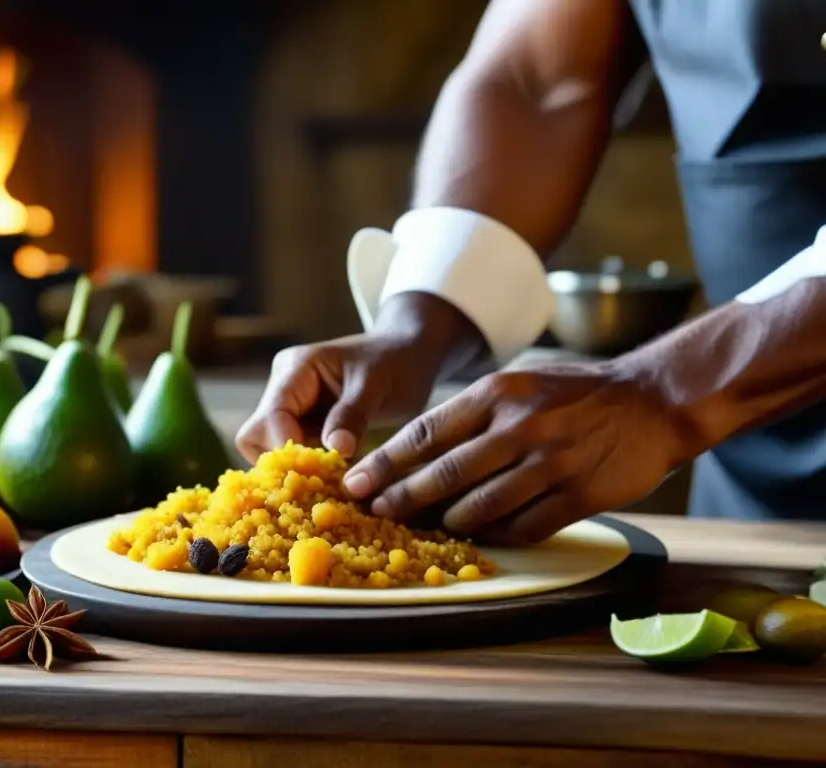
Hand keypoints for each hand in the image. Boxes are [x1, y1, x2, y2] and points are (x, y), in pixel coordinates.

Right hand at [235, 293, 483, 462]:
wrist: (408, 354)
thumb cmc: (396, 361)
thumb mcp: (377, 385)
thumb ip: (353, 415)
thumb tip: (336, 449)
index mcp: (296, 369)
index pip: (271, 417)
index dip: (287, 449)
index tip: (317, 473)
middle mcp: (284, 388)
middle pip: (256, 437)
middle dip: (285, 464)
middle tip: (322, 482)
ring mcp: (292, 408)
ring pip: (271, 452)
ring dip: (297, 471)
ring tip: (333, 481)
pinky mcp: (304, 427)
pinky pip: (294, 457)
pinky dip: (310, 472)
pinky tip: (336, 479)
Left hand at [342, 361, 689, 544]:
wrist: (655, 400)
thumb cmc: (578, 390)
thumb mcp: (520, 381)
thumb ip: (474, 412)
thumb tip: (421, 448)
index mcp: (497, 394)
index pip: (426, 432)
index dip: (387, 462)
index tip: (357, 481)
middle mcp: (519, 427)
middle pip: (444, 473)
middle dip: (402, 497)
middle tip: (375, 512)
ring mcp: (550, 464)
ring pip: (480, 506)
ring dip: (446, 522)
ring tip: (425, 527)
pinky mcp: (578, 497)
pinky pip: (523, 527)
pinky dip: (496, 535)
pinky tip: (478, 537)